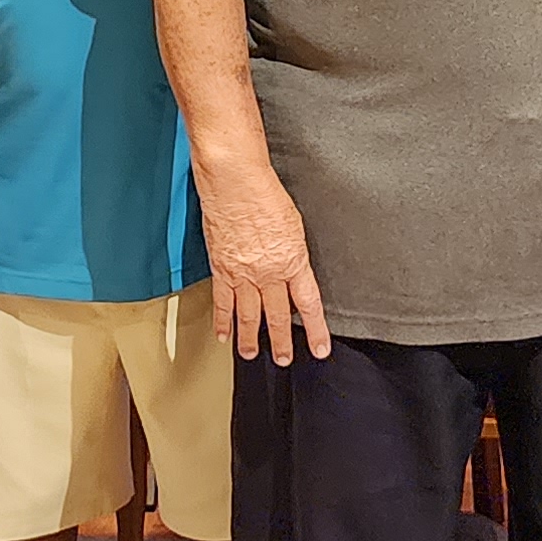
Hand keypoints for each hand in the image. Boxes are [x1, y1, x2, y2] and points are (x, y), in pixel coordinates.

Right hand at [200, 170, 328, 365]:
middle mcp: (269, 273)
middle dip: (282, 342)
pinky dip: (223, 320)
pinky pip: (222, 302)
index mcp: (293, 261)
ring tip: (252, 354)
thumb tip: (293, 268)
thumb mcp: (293, 224)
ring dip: (250, 339)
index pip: (309, 304)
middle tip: (283, 359)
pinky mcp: (221, 268)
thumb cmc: (265, 192)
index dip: (316, 329)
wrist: (234, 181)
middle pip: (278, 316)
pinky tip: (224, 334)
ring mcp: (243, 274)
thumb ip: (293, 252)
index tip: (320, 349)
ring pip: (249, 315)